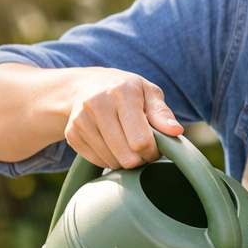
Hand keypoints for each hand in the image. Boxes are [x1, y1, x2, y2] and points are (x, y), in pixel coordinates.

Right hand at [62, 67, 182, 168]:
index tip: (157, 148)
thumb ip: (162, 113)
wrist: (85, 86)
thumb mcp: (148, 93)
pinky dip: (109, 159)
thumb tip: (176, 131)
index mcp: (122, 94)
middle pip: (126, 156)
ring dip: (125, 160)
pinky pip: (97, 161)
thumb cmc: (126, 90)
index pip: (141, 140)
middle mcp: (97, 105)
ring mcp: (81, 121)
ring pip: (111, 161)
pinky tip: (113, 146)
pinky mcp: (71, 134)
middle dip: (141, 159)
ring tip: (129, 145)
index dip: (153, 151)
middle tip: (144, 149)